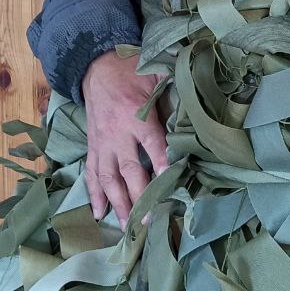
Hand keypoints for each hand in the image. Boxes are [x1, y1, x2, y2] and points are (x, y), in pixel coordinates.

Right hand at [81, 49, 168, 226]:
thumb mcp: (155, 73)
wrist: (96, 64)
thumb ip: (173, 90)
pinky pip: (92, 172)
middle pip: (129, 169)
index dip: (161, 163)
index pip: (152, 144)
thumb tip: (198, 102)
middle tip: (149, 219)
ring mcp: (102, 142)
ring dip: (117, 203)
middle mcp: (117, 133)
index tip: (170, 183)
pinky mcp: (92, 145)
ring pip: (108, 178)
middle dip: (139, 196)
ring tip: (126, 226)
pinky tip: (99, 213)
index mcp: (135, 115)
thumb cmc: (130, 69)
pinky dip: (94, 194)